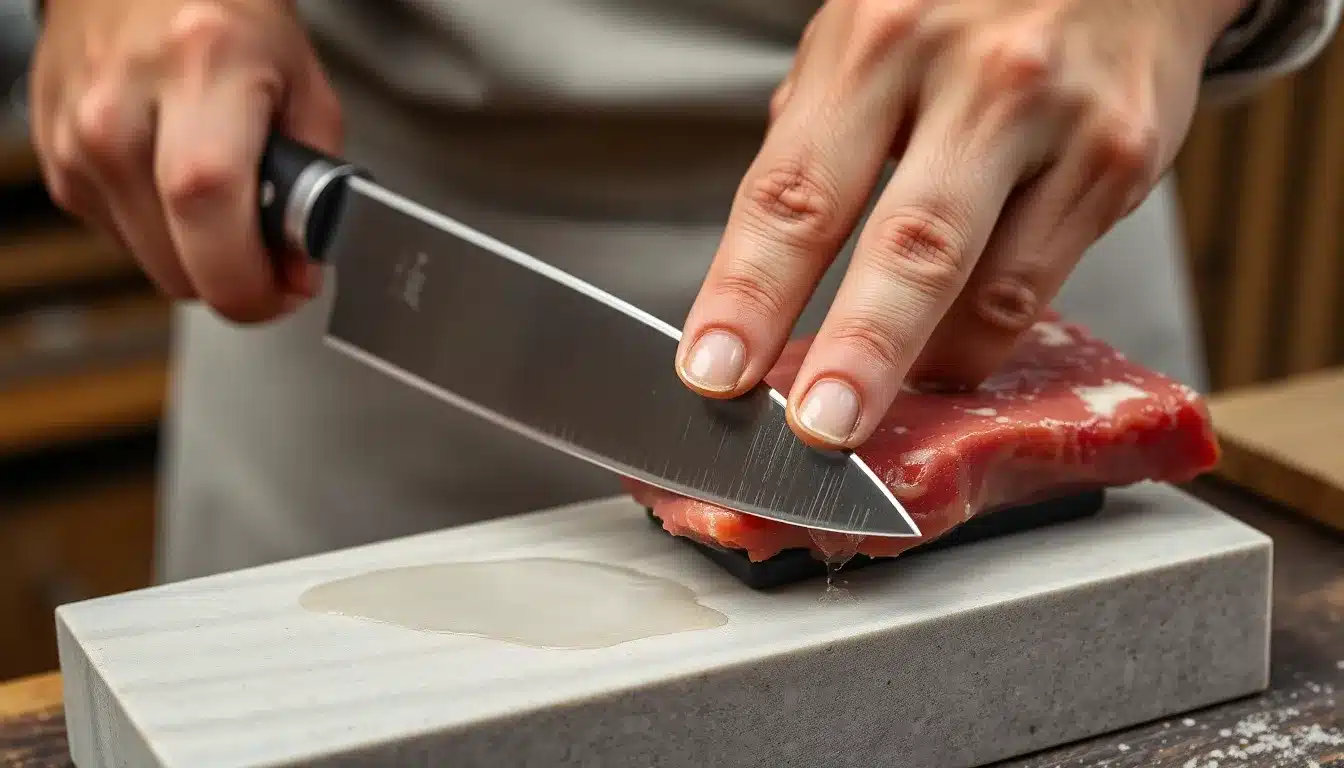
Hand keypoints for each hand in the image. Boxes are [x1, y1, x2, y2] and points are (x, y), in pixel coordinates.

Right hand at [29, 0, 341, 322]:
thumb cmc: (229, 19)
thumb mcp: (305, 85)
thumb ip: (320, 183)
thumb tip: (300, 271)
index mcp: (197, 71)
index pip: (206, 203)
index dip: (248, 276)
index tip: (282, 291)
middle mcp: (120, 105)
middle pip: (175, 258)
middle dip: (235, 280)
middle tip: (270, 257)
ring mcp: (75, 136)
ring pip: (151, 264)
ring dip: (198, 258)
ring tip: (226, 205)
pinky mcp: (53, 161)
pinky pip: (121, 239)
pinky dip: (162, 232)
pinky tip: (177, 184)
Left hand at [676, 0, 1246, 448]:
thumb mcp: (868, 32)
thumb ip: (817, 137)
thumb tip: (763, 267)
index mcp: (878, 38)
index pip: (796, 188)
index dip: (748, 291)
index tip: (712, 371)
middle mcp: (976, 75)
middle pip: (908, 244)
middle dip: (855, 353)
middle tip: (813, 432)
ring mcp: (1062, 121)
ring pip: (988, 288)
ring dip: (919, 370)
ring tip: (863, 418)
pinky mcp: (1124, 161)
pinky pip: (1040, 287)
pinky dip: (980, 342)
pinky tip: (938, 361)